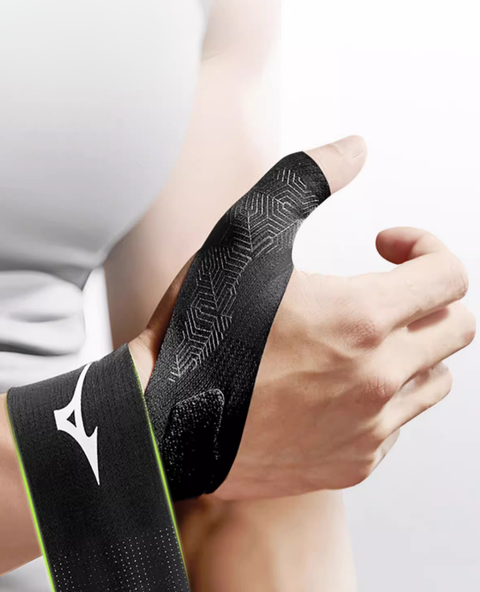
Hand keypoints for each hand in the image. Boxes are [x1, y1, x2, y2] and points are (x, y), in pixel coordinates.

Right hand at [130, 136, 475, 499]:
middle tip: (380, 286)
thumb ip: (305, 179)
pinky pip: (399, 424)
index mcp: (362, 319)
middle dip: (426, 295)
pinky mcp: (352, 465)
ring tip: (361, 335)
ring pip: (436, 379)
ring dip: (412, 347)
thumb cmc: (199, 326)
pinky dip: (384, 396)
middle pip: (456, 328)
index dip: (423, 246)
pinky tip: (337, 381)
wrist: (160, 420)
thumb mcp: (245, 233)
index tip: (384, 246)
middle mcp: (379, 380)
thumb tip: (356, 147)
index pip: (450, 276)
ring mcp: (368, 429)